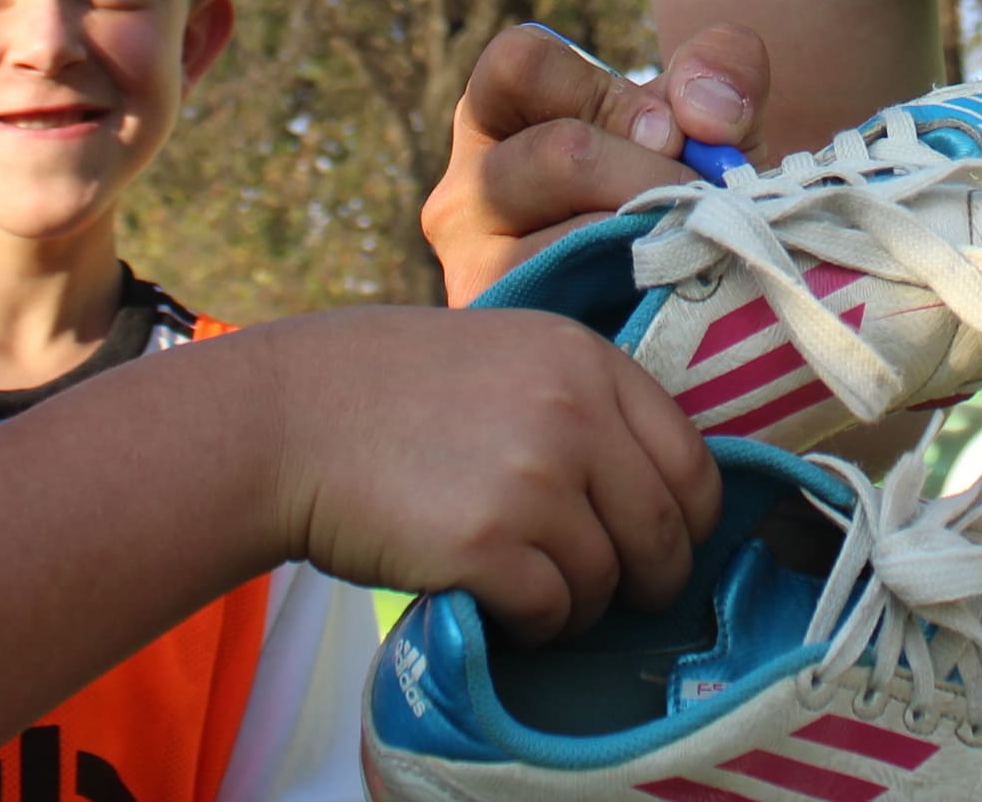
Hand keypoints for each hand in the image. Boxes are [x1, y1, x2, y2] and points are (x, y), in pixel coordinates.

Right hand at [249, 308, 720, 641]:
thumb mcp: (507, 354)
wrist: (289, 420)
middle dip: (648, 579)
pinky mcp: (485, 545)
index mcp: (586, 361)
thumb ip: (582, 402)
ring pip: (605, 581)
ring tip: (528, 586)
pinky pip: (551, 613)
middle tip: (615, 594)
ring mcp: (532, 480)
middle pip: (662, 532)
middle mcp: (572, 413)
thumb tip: (657, 487)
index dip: (689, 521)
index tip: (667, 546)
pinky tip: (495, 602)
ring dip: (576, 603)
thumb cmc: (392, 392)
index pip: (692, 461)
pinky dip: (532, 626)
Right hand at [420, 22, 767, 304]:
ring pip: (575, 235)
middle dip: (650, 173)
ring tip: (679, 249)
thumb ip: (723, 64)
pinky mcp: (509, 334)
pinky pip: (582, 307)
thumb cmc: (679, 180)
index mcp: (496, 112)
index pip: (520, 63)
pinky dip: (641, 295)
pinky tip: (659, 296)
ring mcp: (474, 266)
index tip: (668, 131)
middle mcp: (466, 189)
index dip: (608, 93)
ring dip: (654, 238)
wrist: (689, 291)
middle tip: (688, 201)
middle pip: (561, 152)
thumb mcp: (707, 107)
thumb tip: (705, 113)